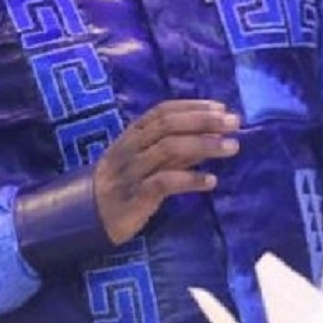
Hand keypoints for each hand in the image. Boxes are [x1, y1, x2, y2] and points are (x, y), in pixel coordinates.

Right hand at [94, 99, 239, 243]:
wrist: (88, 216)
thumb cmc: (122, 183)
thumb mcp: (143, 159)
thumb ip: (171, 147)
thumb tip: (209, 134)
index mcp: (133, 133)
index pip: (164, 110)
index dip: (193, 106)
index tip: (221, 108)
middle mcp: (132, 147)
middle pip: (169, 125)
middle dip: (204, 120)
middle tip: (234, 122)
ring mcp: (133, 170)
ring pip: (169, 149)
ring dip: (203, 145)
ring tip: (232, 147)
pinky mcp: (136, 196)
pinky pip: (165, 183)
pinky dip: (190, 180)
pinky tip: (211, 181)